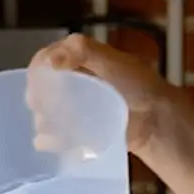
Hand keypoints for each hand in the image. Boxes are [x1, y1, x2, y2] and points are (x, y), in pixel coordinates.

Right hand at [27, 34, 174, 155]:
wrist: (155, 119)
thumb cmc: (137, 84)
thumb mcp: (111, 59)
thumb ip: (83, 51)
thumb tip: (51, 62)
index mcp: (76, 60)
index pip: (44, 62)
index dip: (37, 72)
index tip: (39, 84)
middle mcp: (71, 84)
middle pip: (41, 89)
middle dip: (38, 99)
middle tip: (42, 108)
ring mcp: (74, 109)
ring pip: (45, 114)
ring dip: (42, 121)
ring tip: (49, 127)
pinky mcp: (79, 132)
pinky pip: (56, 137)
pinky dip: (49, 141)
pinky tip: (50, 142)